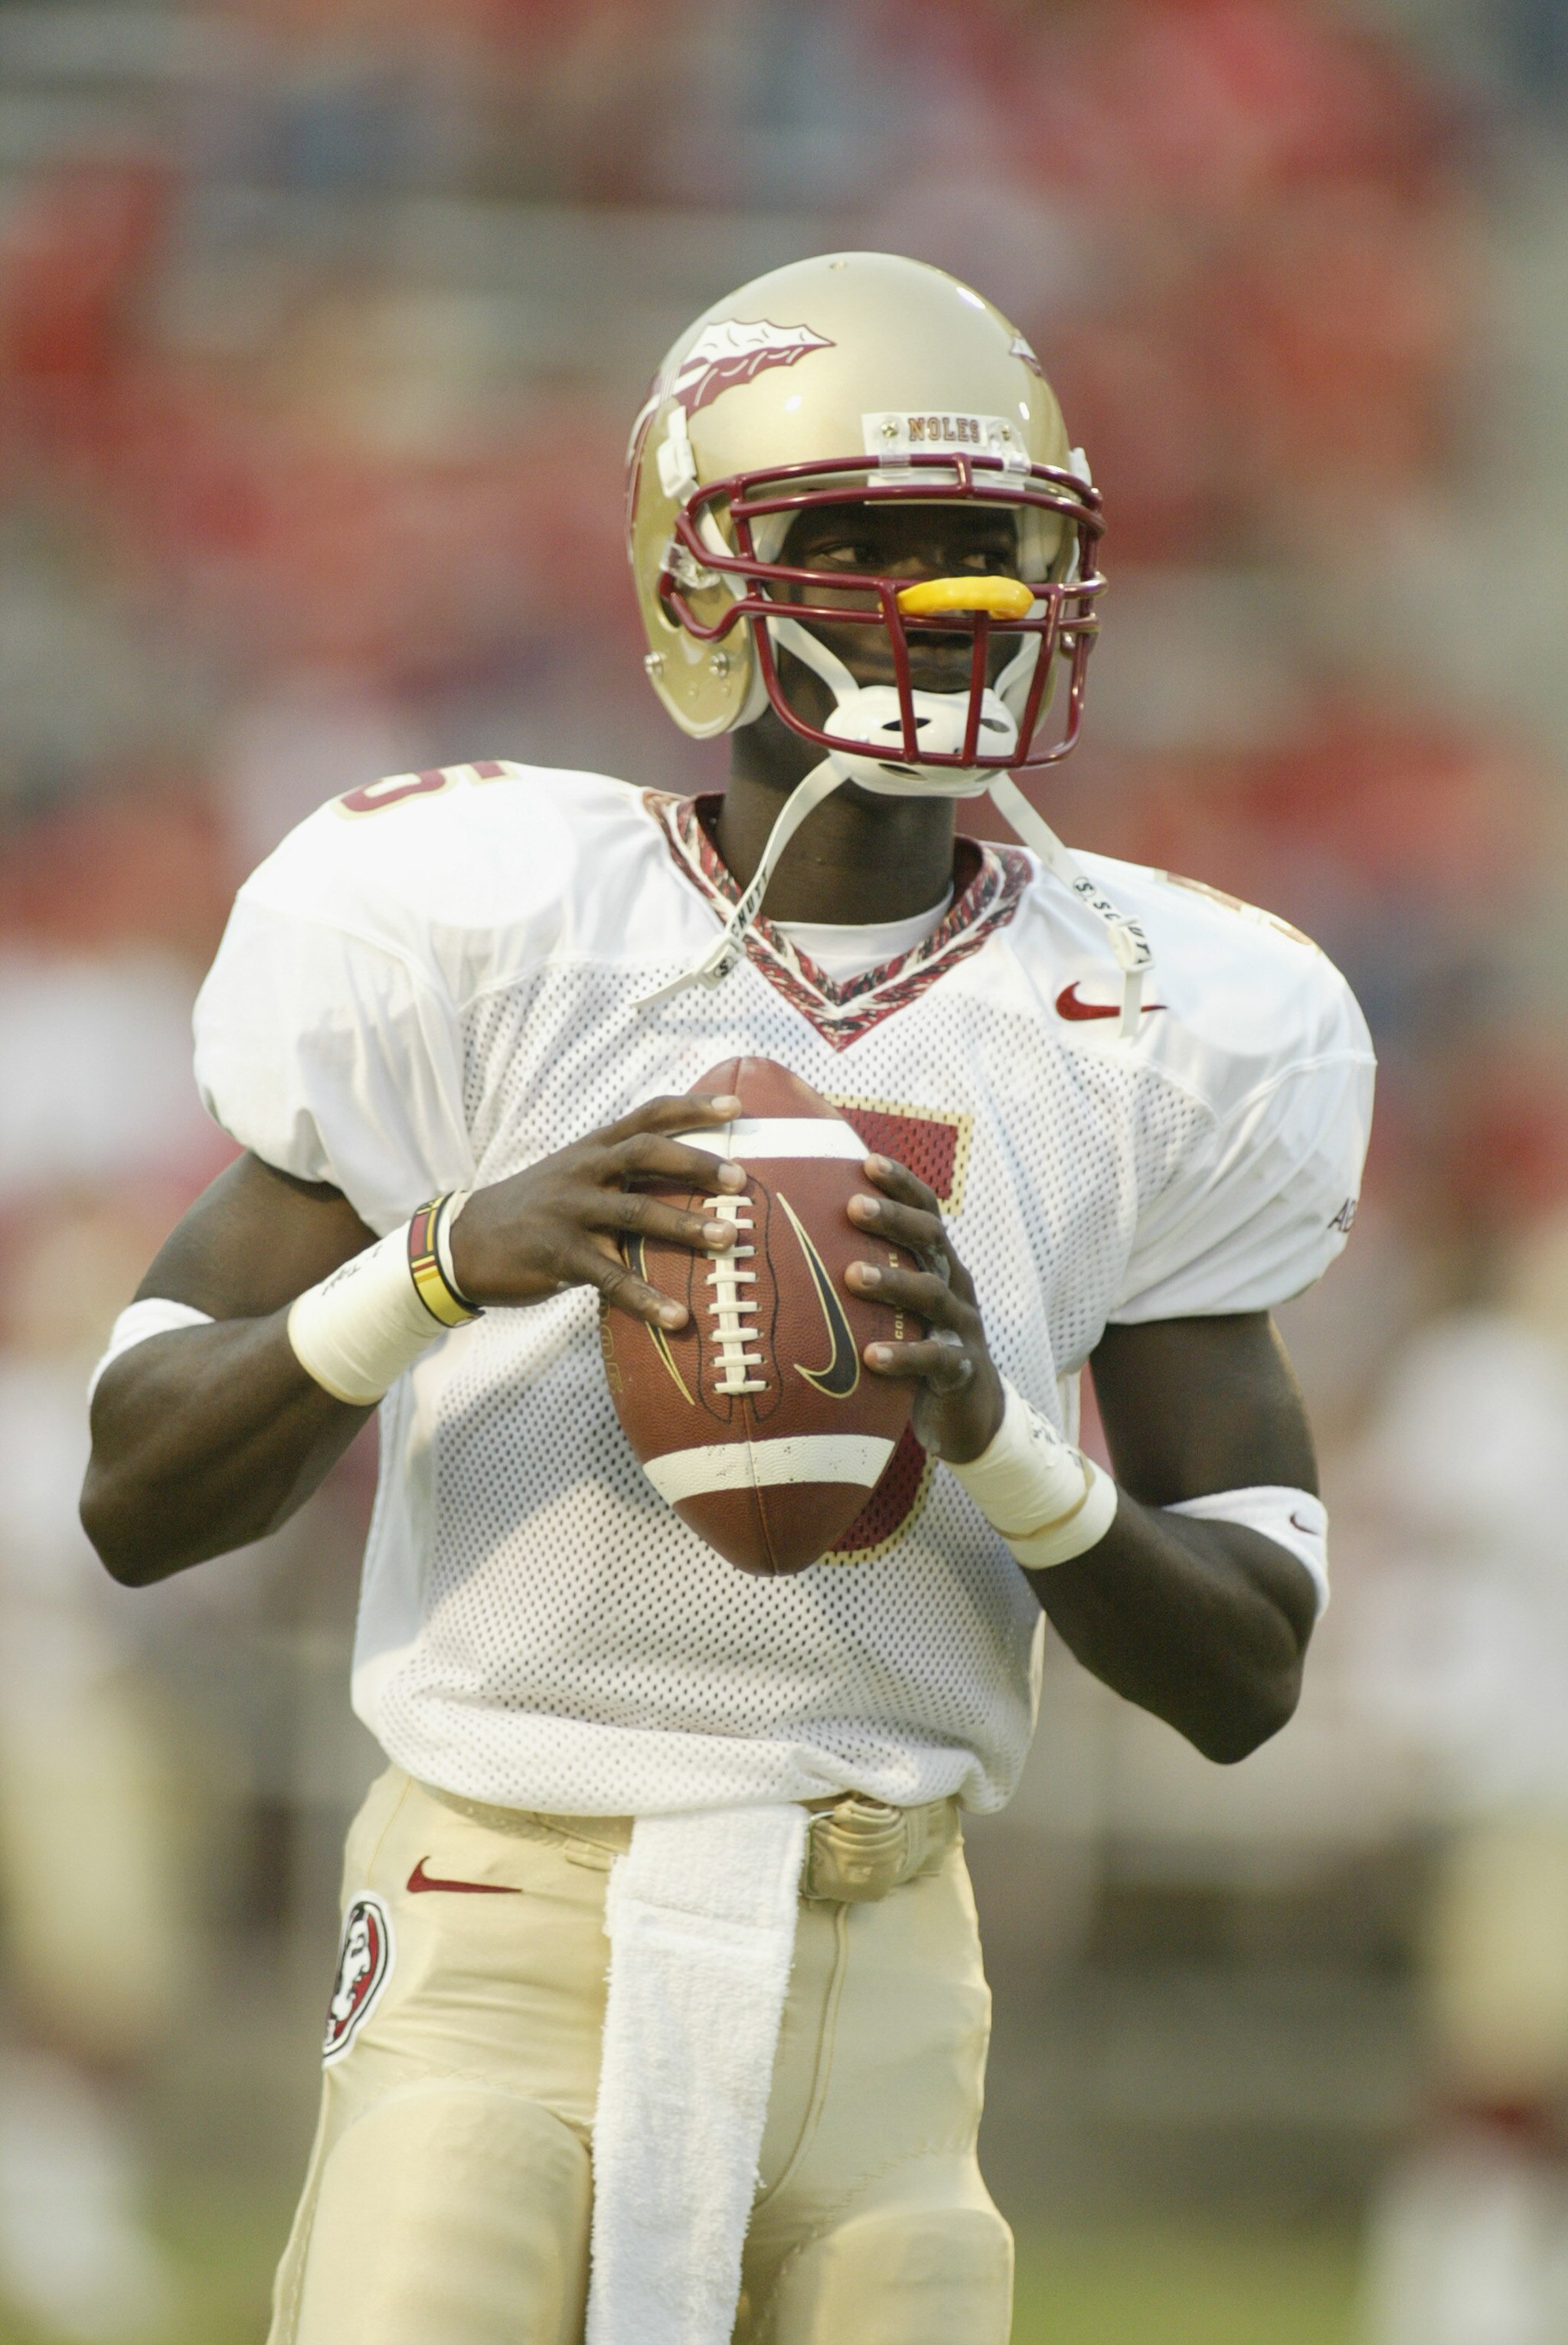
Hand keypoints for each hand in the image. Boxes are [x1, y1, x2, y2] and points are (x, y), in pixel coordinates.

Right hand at [449, 1093, 744, 1327]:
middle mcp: (583, 1172)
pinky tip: (679, 1319)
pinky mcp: (559, 1257)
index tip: (737, 1104)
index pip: (648, 1116)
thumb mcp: (572, 1176)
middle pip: (646, 1154)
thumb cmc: (533, 1211)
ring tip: (729, 1240)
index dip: (693, 1107)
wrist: (463, 1244)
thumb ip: (618, 1173)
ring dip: (686, 1227)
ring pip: (636, 1213)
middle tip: (741, 1179)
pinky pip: (611, 1279)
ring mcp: (570, 1213)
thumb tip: (685, 1181)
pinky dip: (647, 1299)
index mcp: (592, 1149)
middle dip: (696, 1164)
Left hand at [844, 1155, 1004, 1464]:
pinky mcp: (961, 1370)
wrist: (970, 1413)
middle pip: (932, 1240)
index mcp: (939, 1263)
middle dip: (894, 1219)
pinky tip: (873, 1357)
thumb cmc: (916, 1344)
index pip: (927, 1212)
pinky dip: (906, 1356)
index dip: (902, 1184)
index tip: (868, 1162)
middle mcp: (955, 1285)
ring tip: (852, 1276)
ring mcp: (961, 1326)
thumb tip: (795, 1242)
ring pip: (933, 1295)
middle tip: (853, 1207)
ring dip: (893, 1281)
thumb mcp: (899, 1305)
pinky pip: (936, 1359)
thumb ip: (867, 1271)